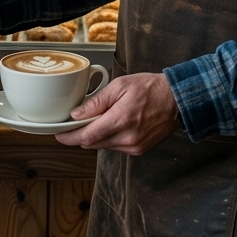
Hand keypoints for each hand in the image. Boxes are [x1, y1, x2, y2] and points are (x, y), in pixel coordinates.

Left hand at [55, 73, 179, 154]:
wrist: (177, 100)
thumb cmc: (150, 88)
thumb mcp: (120, 85)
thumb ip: (97, 102)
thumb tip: (77, 114)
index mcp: (121, 120)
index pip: (87, 136)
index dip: (69, 137)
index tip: (59, 135)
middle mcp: (128, 138)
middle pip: (93, 143)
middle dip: (80, 135)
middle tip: (73, 123)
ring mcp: (135, 146)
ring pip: (103, 146)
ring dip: (95, 136)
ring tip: (98, 119)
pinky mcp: (139, 150)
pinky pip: (115, 147)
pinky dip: (109, 138)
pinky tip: (113, 124)